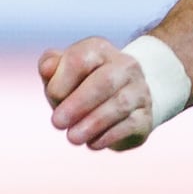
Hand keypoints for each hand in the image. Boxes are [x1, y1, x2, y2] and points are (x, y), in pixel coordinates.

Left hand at [43, 36, 158, 152]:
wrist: (124, 100)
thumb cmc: (83, 85)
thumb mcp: (62, 73)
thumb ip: (50, 66)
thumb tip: (47, 69)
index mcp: (99, 50)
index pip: (79, 59)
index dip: (62, 81)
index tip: (53, 97)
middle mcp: (124, 66)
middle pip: (104, 81)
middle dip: (78, 104)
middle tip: (57, 123)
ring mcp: (139, 91)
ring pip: (119, 105)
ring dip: (92, 123)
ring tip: (72, 138)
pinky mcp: (145, 117)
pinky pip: (130, 125)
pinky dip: (108, 136)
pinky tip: (92, 143)